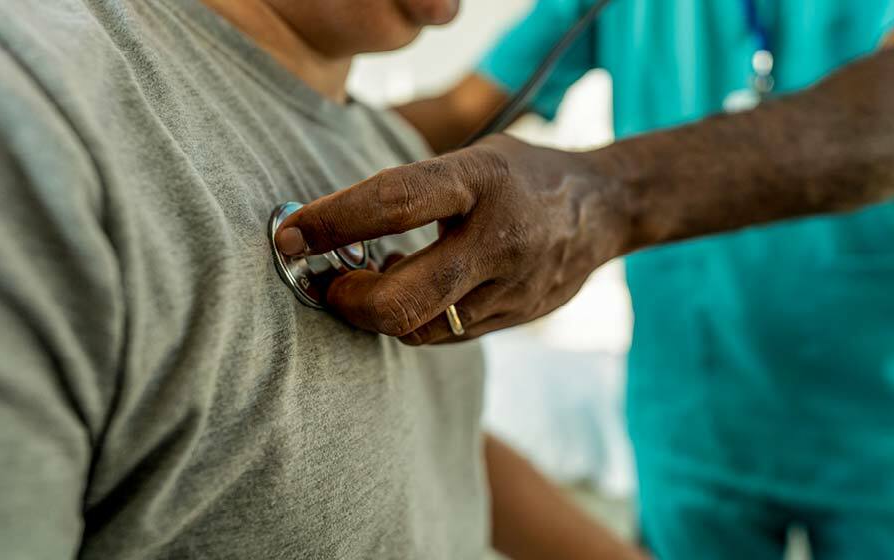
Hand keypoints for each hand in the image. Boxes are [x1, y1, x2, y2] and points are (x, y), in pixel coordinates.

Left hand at [274, 134, 632, 343]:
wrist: (605, 209)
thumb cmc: (522, 175)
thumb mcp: (473, 159)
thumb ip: (416, 191)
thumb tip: (337, 230)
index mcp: (482, 180)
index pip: (394, 201)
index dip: (332, 222)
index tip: (289, 235)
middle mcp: (499, 238)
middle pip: (405, 298)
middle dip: (351, 301)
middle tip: (329, 283)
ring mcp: (512, 286)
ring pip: (421, 327)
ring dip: (378, 314)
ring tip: (366, 285)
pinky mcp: (516, 317)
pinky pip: (446, 334)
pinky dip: (414, 319)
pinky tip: (409, 294)